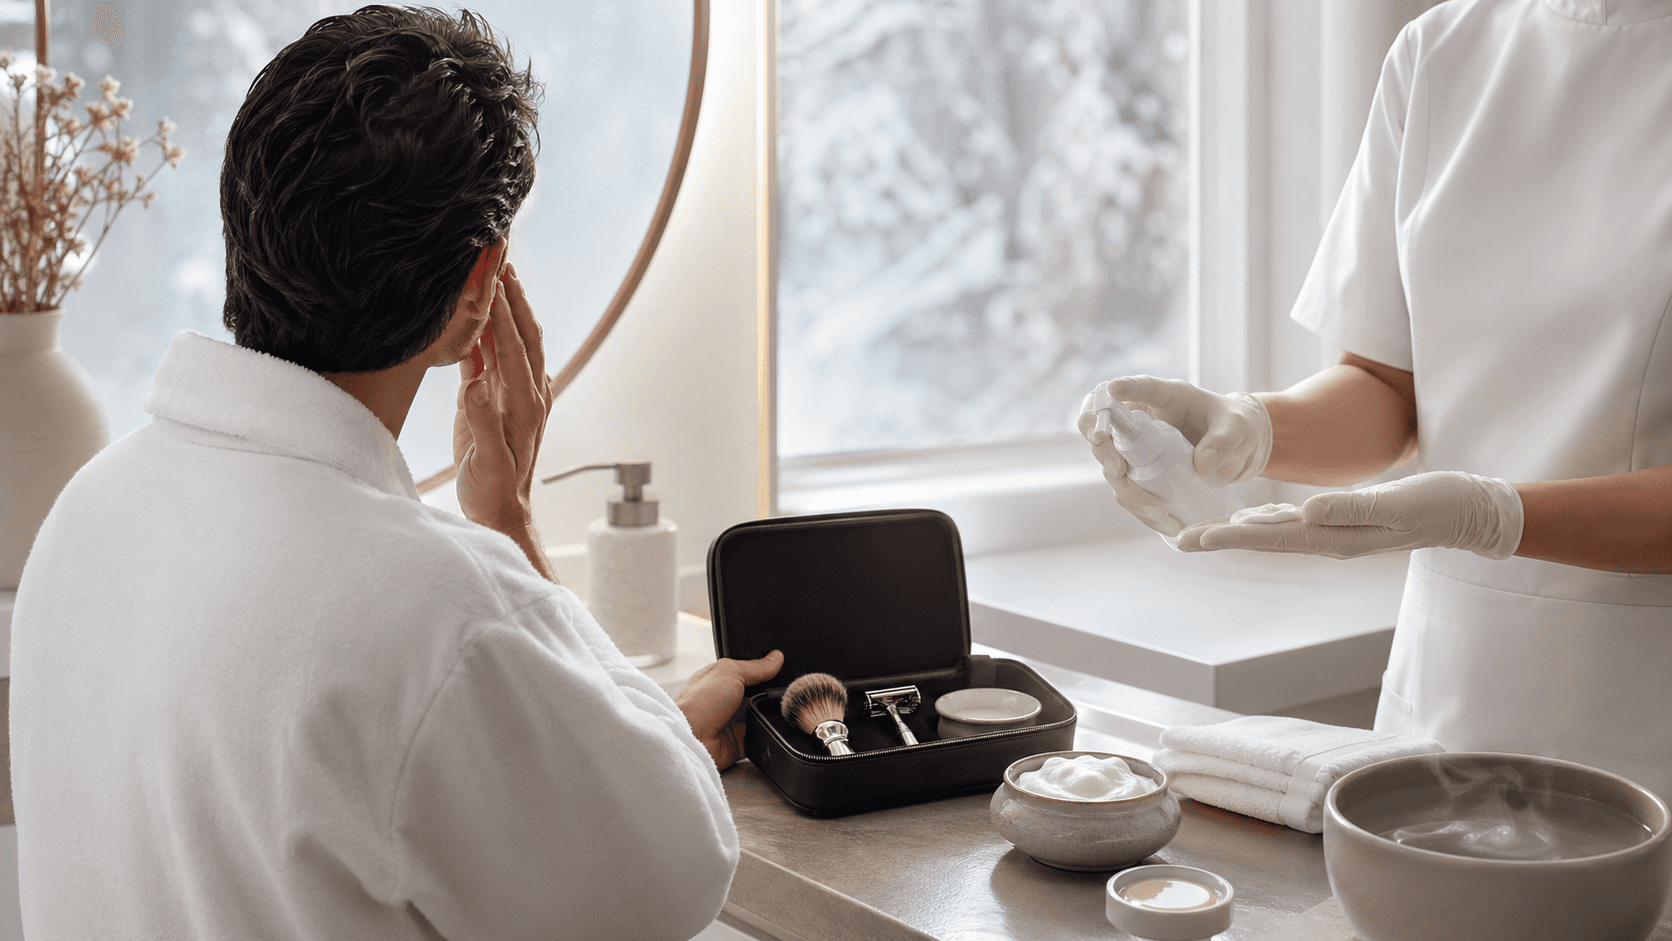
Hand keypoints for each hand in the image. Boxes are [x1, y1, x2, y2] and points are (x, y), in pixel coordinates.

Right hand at [454, 262, 554, 536]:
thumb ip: (484, 423)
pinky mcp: (496, 399)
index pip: (516, 346)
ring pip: (511, 340)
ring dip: (504, 307)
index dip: (506, 311)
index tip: (497, 277)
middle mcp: (526, 392)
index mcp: (526, 403)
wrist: (500, 513)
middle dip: (514, 296)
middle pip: (523, 333)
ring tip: (493, 272)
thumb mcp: (489, 463)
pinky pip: (493, 357)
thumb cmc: (494, 492)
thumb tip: (477, 384)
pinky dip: (487, 332)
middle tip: (502, 259)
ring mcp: (514, 393)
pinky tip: (475, 311)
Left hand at [675, 650, 784, 770]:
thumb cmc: (700, 703)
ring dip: (770, 712)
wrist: (692, 738)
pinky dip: (768, 732)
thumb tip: (776, 658)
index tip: (784, 669)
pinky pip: (761, 735)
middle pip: (760, 693)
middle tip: (782, 691)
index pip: (750, 670)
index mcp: (722, 678)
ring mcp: (734, 720)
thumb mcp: (731, 672)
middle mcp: (728, 699)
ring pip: (763, 714)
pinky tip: (771, 726)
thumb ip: (755, 667)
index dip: (766, 670)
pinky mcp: (740, 740)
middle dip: (771, 692)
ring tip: (777, 708)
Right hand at [1077, 376, 1270, 535]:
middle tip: (1118, 469)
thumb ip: (1222, 441)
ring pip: (1113, 471)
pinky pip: (1130, 495)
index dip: (1121, 388)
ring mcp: (1137, 450)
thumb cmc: (1236, 425)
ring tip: (1160, 513)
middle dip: (1103, 450)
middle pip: (1104, 430)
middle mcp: (1142, 421)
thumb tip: (1201, 466)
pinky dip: (1143, 512)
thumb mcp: (1237, 427)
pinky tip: (1168, 523)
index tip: (1114, 388)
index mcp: (1163, 396)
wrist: (1240, 449)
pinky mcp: (1142, 476)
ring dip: (1129, 493)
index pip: (1137, 388)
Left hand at [1175, 471, 1523, 559]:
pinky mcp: (1344, 520)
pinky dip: (1266, 521)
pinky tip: (1250, 517)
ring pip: (1274, 533)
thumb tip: (1306, 512)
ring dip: (1237, 532)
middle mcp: (1328, 538)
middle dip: (1220, 539)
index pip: (1269, 538)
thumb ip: (1352, 509)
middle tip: (1177, 540)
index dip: (1228, 537)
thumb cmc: (1437, 503)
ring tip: (1201, 532)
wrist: (1470, 510)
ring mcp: (1336, 531)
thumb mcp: (1396, 503)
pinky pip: (1294, 523)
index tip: (1190, 539)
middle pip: (1263, 539)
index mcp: (1334, 536)